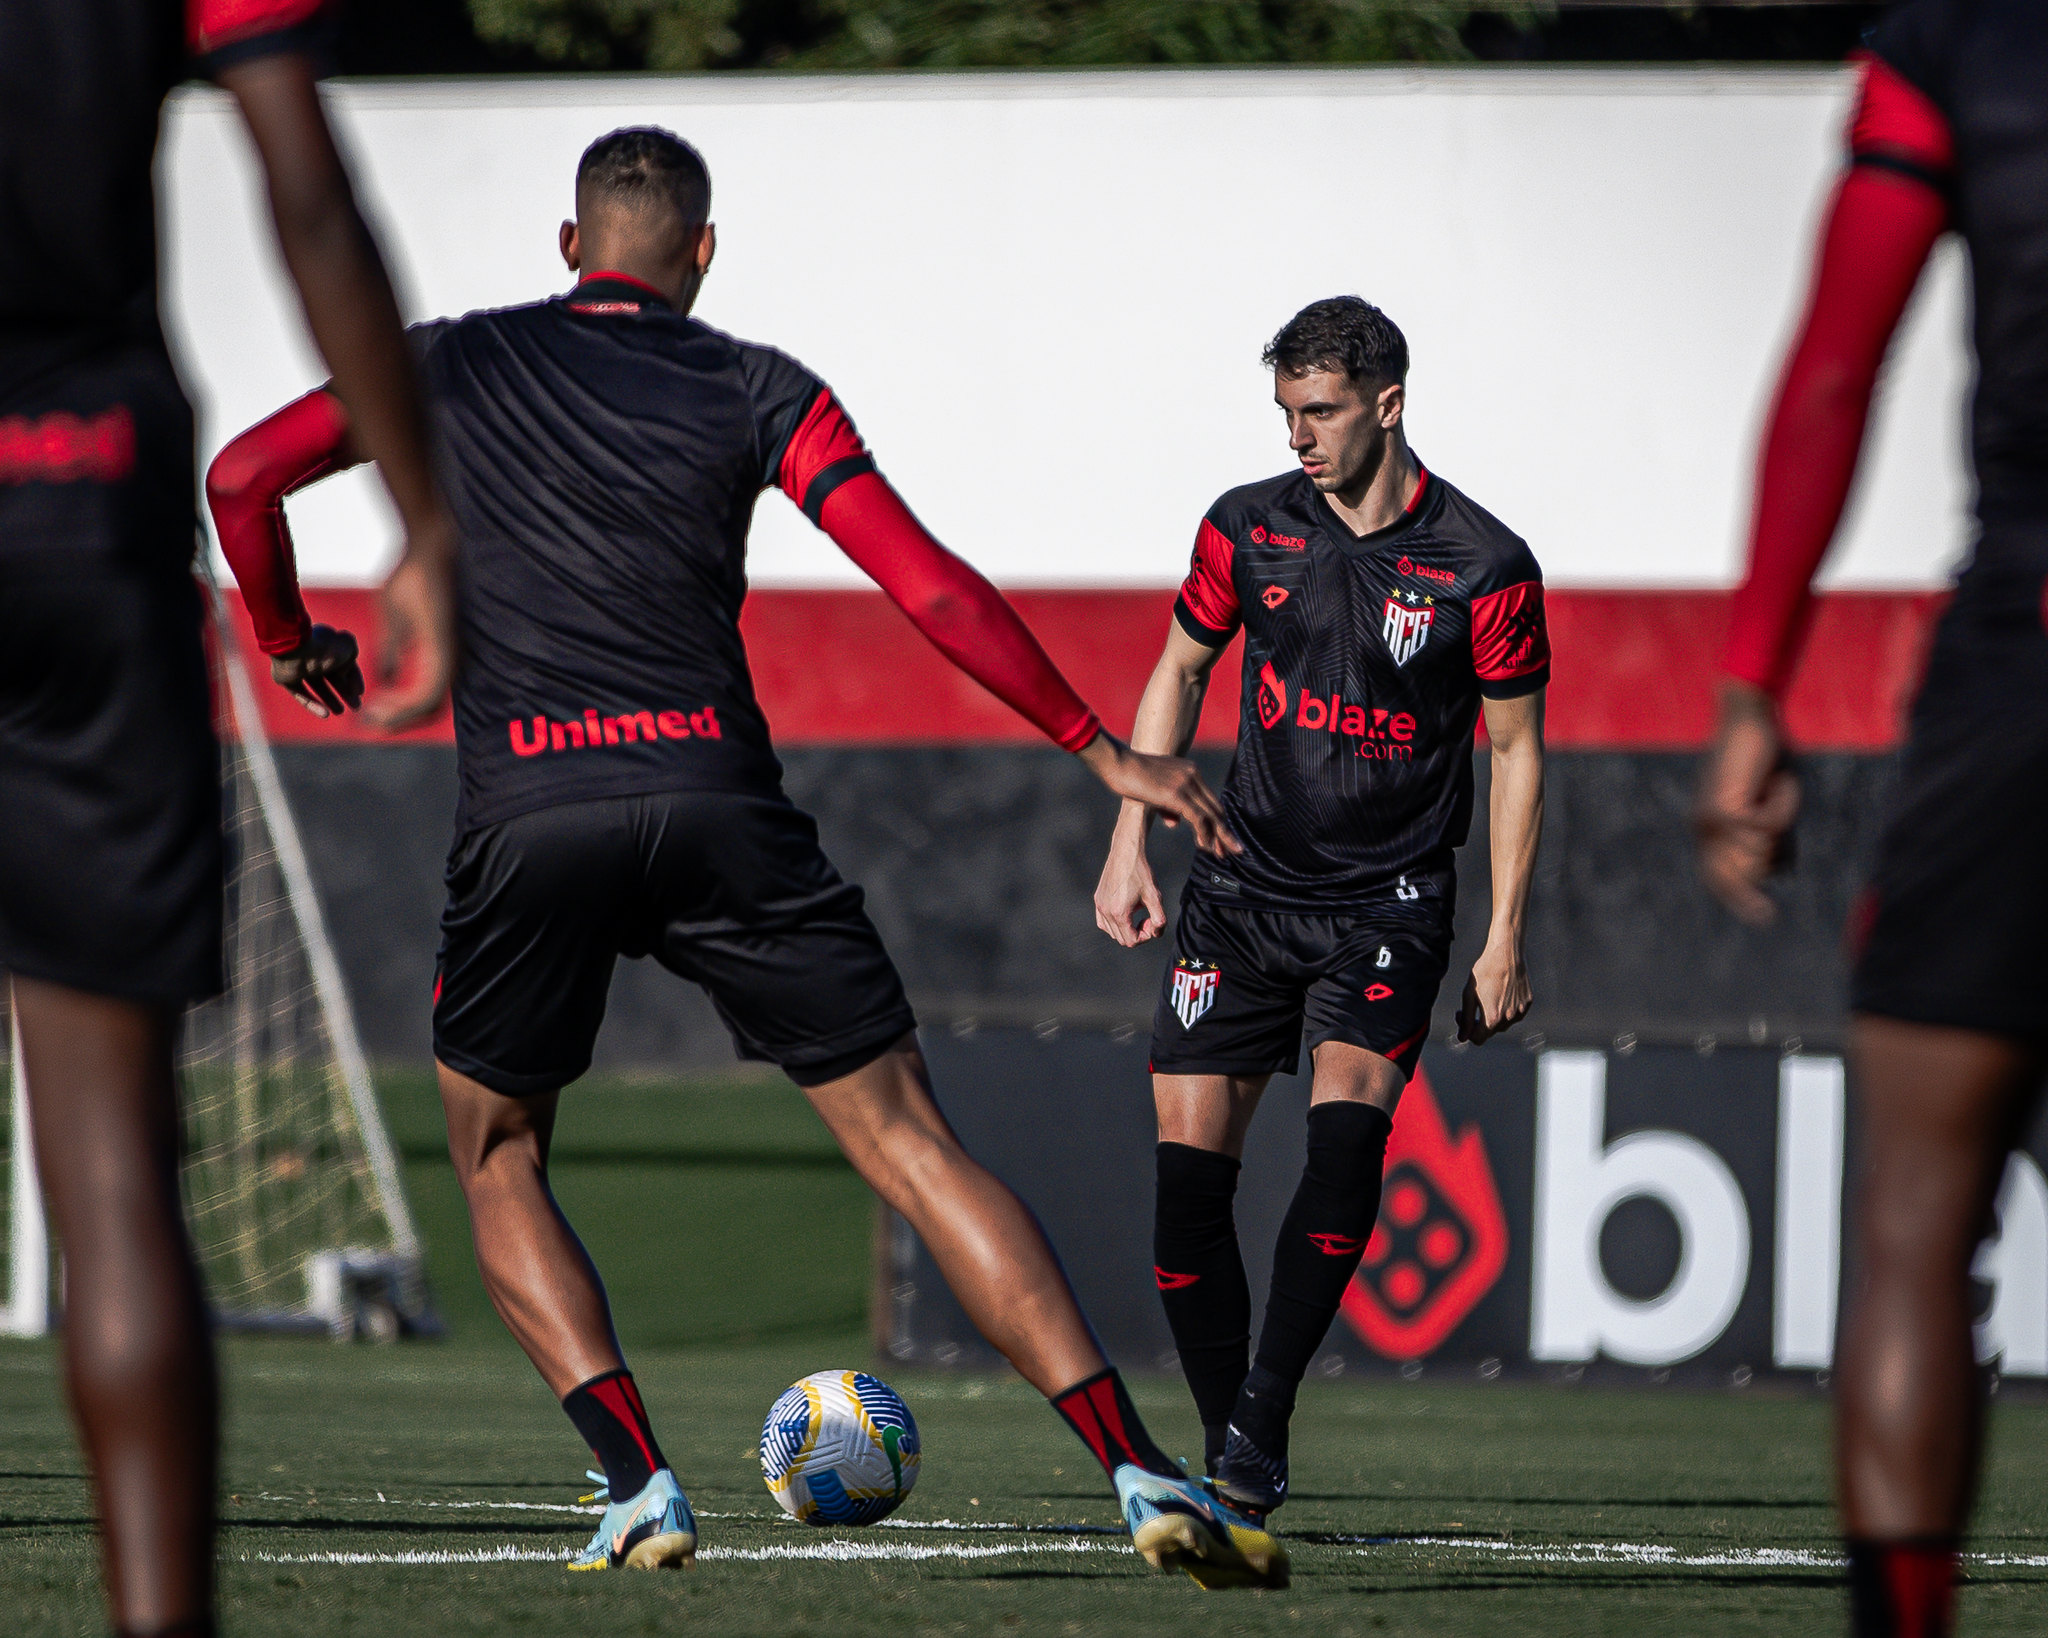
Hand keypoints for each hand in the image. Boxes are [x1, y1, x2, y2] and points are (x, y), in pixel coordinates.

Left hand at [270, 623, 364, 718]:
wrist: (296, 648)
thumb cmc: (325, 646)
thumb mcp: (349, 646)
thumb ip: (352, 657)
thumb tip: (342, 674)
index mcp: (327, 643)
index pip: (344, 663)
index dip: (353, 678)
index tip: (360, 693)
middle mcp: (313, 654)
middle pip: (331, 677)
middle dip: (345, 692)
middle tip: (356, 707)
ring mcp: (298, 666)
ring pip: (316, 686)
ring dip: (329, 699)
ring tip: (340, 712)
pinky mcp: (285, 678)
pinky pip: (300, 693)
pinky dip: (312, 704)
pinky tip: (325, 714)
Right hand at [367, 513, 458, 731]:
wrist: (427, 547)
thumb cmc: (411, 577)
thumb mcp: (393, 622)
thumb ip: (391, 652)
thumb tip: (381, 681)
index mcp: (438, 654)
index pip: (423, 697)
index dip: (399, 712)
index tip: (371, 717)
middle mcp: (448, 658)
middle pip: (429, 707)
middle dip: (398, 721)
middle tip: (371, 724)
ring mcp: (449, 653)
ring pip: (430, 703)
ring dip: (400, 716)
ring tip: (373, 718)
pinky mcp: (444, 646)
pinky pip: (430, 688)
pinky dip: (406, 702)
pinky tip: (382, 703)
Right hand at [1077, 732, 1240, 856]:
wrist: (1118, 763)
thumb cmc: (1130, 776)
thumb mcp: (1153, 792)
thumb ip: (1167, 806)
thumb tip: (1176, 823)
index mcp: (1189, 771)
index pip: (1210, 800)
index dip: (1217, 821)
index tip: (1222, 838)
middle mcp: (1192, 775)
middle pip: (1216, 808)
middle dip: (1225, 832)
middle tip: (1233, 850)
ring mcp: (1186, 784)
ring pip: (1211, 815)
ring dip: (1219, 837)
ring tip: (1223, 854)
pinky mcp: (1176, 795)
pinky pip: (1198, 818)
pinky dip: (1204, 834)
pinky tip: (1205, 847)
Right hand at [1095, 835, 1167, 946]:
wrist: (1126, 851)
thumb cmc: (1141, 873)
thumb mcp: (1155, 896)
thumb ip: (1159, 919)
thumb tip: (1157, 933)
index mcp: (1119, 913)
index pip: (1131, 941)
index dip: (1146, 936)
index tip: (1152, 921)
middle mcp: (1106, 912)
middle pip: (1122, 939)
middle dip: (1137, 933)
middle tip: (1148, 917)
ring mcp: (1099, 906)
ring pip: (1112, 932)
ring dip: (1126, 929)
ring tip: (1137, 912)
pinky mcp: (1098, 899)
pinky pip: (1103, 922)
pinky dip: (1114, 923)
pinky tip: (1125, 912)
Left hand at [1457, 936, 1530, 1044]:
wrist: (1506, 955)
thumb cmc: (1484, 972)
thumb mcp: (1469, 995)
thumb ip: (1466, 1019)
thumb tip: (1463, 1038)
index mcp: (1492, 1018)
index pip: (1478, 1039)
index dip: (1467, 1031)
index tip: (1461, 1016)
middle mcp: (1509, 1019)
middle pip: (1490, 1031)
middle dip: (1479, 1022)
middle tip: (1473, 1005)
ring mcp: (1520, 1012)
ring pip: (1503, 1024)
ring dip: (1494, 1016)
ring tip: (1489, 996)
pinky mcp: (1527, 1004)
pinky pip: (1515, 1014)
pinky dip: (1506, 1009)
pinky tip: (1501, 993)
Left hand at [1694, 681, 1799, 925]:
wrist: (1750, 717)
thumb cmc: (1765, 756)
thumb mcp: (1771, 803)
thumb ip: (1771, 837)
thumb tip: (1779, 873)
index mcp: (1709, 830)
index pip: (1720, 878)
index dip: (1740, 899)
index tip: (1763, 917)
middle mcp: (1703, 829)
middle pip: (1746, 873)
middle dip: (1776, 849)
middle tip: (1777, 800)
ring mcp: (1710, 821)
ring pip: (1763, 851)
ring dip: (1784, 818)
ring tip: (1775, 786)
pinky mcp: (1724, 810)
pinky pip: (1770, 828)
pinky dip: (1785, 805)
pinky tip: (1776, 781)